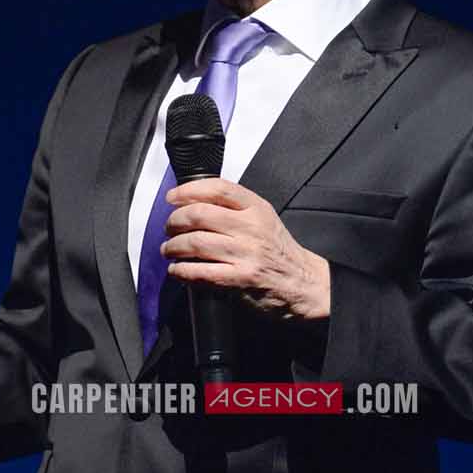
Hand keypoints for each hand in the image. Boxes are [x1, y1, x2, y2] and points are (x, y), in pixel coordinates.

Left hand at [161, 178, 331, 321]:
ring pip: (195, 243)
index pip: (217, 188)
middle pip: (199, 215)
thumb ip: (234, 209)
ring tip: (169, 250)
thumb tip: (192, 203)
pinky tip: (178, 270)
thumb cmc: (278, 252)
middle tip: (169, 229)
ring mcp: (246, 254)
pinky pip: (200, 272)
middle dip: (174, 222)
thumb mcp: (264, 219)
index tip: (172, 198)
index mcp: (256, 208)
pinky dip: (181, 271)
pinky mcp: (240, 279)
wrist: (303, 283)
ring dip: (173, 247)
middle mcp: (251, 228)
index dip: (188, 191)